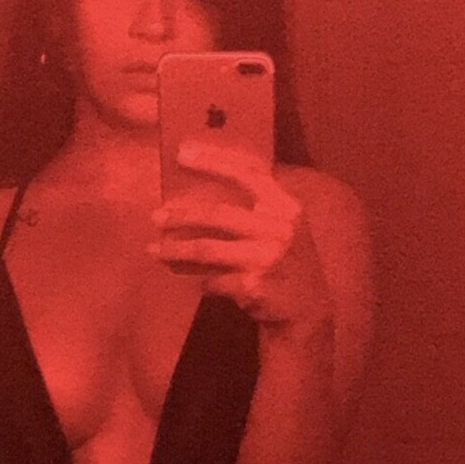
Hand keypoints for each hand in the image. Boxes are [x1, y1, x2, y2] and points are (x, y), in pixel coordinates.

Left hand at [147, 138, 333, 330]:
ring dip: (176, 250)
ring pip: (206, 249)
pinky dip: (202, 281)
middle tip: (156, 216)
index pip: (248, 174)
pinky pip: (212, 280)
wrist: (310, 311)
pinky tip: (198, 282)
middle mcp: (277, 228)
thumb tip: (204, 192)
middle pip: (218, 214)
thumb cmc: (290, 264)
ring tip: (154, 250)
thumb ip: (259, 209)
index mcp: (286, 207)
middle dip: (182, 215)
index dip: (214, 161)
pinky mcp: (252, 286)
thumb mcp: (286, 229)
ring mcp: (265, 258)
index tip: (183, 152)